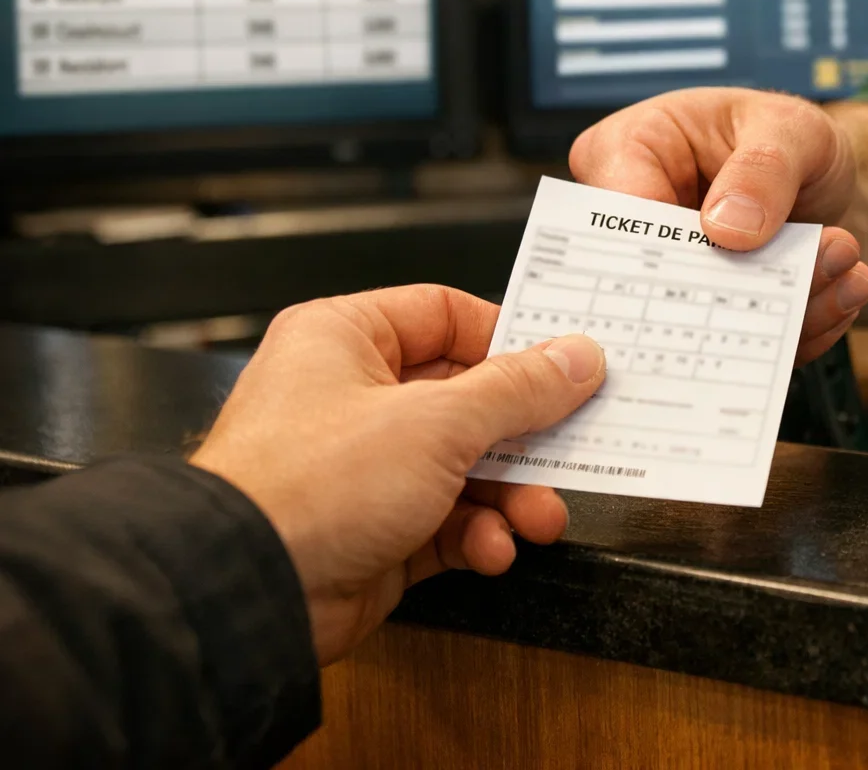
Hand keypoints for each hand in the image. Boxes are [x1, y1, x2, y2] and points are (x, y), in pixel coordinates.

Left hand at [189, 285, 604, 665]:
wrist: (249, 593)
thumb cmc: (305, 487)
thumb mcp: (437, 421)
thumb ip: (518, 390)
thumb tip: (576, 359)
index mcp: (345, 340)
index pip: (445, 316)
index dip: (509, 341)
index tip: (565, 366)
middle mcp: (350, 397)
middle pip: (466, 399)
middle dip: (522, 435)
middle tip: (571, 445)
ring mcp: (362, 468)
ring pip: (464, 467)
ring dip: (509, 495)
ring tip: (538, 517)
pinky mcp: (373, 531)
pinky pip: (447, 522)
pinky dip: (477, 536)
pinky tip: (491, 549)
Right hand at [571, 87, 867, 364]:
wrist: (819, 172)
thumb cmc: (784, 134)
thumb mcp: (788, 128)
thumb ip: (762, 167)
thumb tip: (728, 228)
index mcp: (623, 154)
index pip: (617, 217)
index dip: (664, 252)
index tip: (728, 258)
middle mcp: (635, 223)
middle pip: (658, 280)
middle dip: (739, 287)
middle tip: (806, 278)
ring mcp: (672, 276)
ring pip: (709, 318)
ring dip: (784, 311)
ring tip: (843, 275)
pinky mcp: (712, 312)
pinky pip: (746, 336)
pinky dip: (801, 326)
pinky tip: (844, 294)